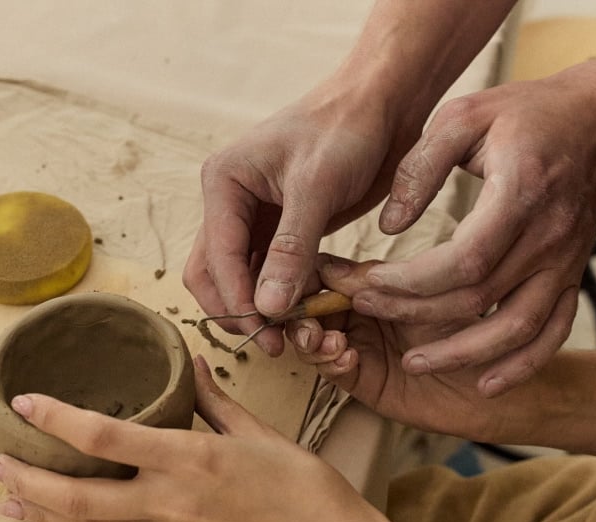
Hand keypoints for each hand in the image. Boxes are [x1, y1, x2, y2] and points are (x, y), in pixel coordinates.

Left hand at [0, 355, 470, 521]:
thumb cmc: (305, 490)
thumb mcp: (261, 432)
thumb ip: (215, 399)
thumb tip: (191, 365)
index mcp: (192, 459)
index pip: (106, 437)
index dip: (57, 419)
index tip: (25, 402)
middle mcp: (169, 500)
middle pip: (77, 495)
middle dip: (27, 479)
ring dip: (39, 510)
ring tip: (4, 494)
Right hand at [182, 77, 420, 355]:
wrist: (382, 104)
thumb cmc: (347, 129)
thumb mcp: (317, 187)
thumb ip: (290, 249)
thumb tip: (268, 309)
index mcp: (224, 183)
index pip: (218, 256)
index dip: (238, 300)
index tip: (267, 333)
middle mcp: (230, 202)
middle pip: (214, 273)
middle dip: (240, 310)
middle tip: (275, 343)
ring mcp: (253, 216)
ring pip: (240, 277)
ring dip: (260, 308)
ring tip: (294, 334)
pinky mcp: (281, 228)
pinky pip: (270, 271)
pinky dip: (283, 294)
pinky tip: (307, 310)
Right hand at [287, 254, 504, 441]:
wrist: (500, 376)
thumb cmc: (472, 325)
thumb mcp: (422, 295)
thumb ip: (376, 281)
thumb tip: (325, 267)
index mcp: (368, 288)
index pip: (322, 277)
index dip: (303, 278)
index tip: (291, 278)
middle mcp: (357, 317)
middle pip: (308, 310)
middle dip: (300, 314)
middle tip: (306, 318)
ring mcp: (358, 349)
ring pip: (314, 341)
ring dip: (313, 340)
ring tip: (329, 340)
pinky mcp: (363, 382)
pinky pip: (334, 371)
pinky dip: (332, 362)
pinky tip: (347, 354)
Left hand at [353, 68, 595, 396]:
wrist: (595, 120)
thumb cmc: (523, 114)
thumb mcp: (463, 118)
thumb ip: (420, 168)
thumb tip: (388, 225)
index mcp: (519, 195)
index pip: (463, 259)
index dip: (411, 281)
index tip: (366, 281)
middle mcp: (546, 236)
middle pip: (478, 298)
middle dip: (413, 313)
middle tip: (364, 310)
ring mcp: (563, 261)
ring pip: (516, 327)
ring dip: (464, 354)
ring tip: (415, 363)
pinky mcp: (569, 274)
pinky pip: (553, 331)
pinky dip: (523, 364)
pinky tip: (488, 383)